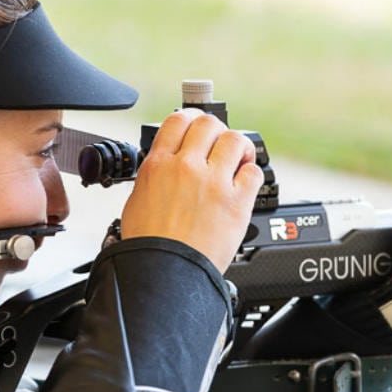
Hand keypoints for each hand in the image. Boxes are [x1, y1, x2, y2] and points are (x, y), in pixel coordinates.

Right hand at [120, 109, 263, 271]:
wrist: (164, 273)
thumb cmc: (148, 245)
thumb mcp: (138, 198)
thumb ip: (156, 174)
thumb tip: (168, 164)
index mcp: (158, 165)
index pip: (178, 120)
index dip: (190, 118)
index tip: (196, 125)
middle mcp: (186, 168)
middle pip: (209, 124)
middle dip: (215, 130)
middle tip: (218, 143)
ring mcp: (214, 183)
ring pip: (235, 140)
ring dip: (238, 146)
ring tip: (238, 159)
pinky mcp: (237, 203)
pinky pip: (254, 172)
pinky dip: (251, 173)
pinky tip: (244, 182)